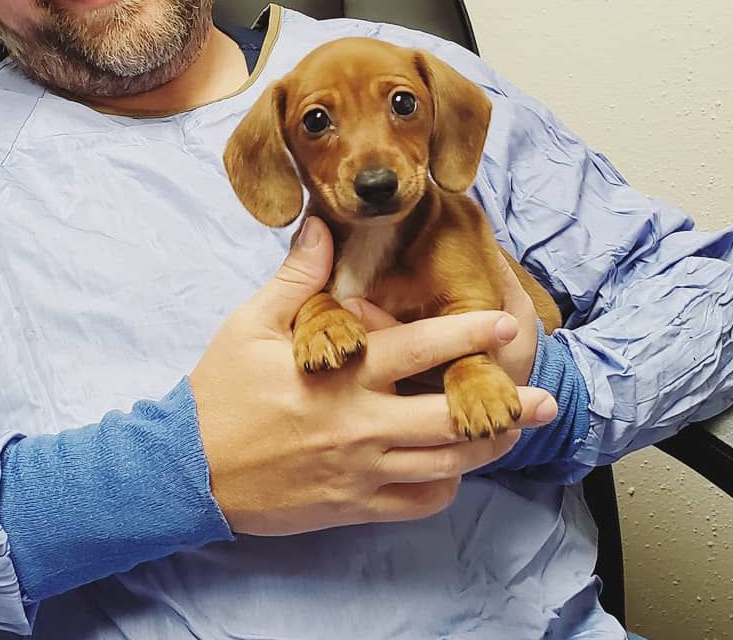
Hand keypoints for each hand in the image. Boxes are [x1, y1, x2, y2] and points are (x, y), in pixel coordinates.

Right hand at [189, 218, 556, 536]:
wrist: (188, 468)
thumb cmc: (221, 389)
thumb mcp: (251, 323)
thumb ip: (297, 277)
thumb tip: (322, 226)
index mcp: (342, 375)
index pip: (418, 350)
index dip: (467, 334)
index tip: (505, 322)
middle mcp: (361, 425)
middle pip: (449, 419)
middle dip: (504, 408)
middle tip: (544, 398)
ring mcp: (361, 471)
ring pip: (443, 464)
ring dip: (485, 447)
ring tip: (516, 431)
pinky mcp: (354, 505)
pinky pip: (416, 502)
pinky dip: (443, 486)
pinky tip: (453, 467)